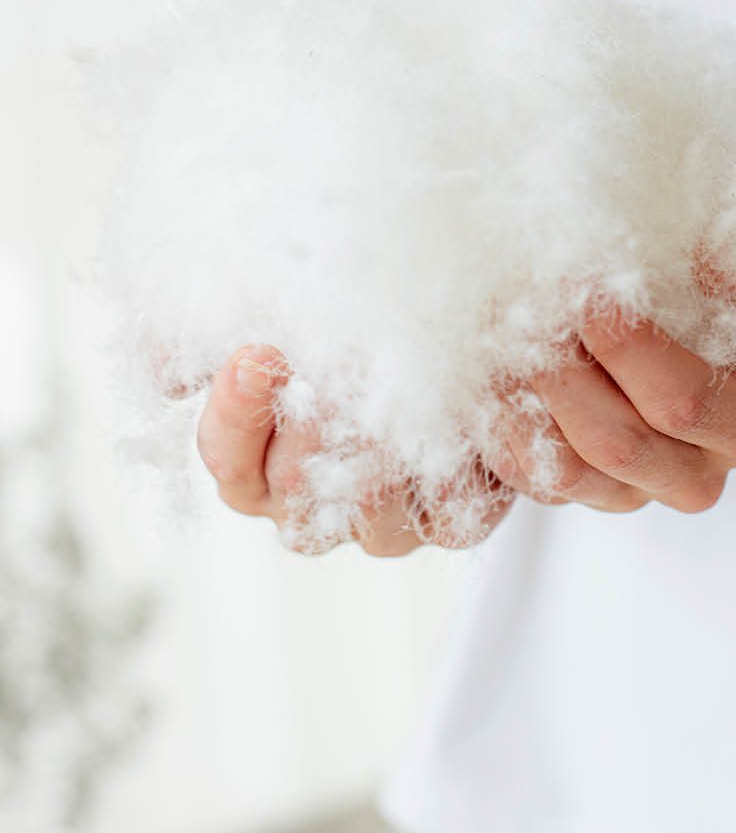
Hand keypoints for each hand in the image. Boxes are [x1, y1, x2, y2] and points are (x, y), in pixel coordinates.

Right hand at [194, 346, 512, 555]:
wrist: (472, 325)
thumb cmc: (365, 316)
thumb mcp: (283, 311)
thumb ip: (211, 340)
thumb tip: (166, 374)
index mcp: (258, 463)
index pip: (229, 459)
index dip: (237, 413)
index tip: (254, 353)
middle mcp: (315, 505)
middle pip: (295, 490)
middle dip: (311, 423)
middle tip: (333, 365)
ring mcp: (382, 521)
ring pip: (368, 513)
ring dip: (380, 445)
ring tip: (395, 385)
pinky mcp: (453, 522)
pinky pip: (445, 517)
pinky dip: (448, 468)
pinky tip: (456, 417)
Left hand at [489, 310, 735, 514]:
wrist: (702, 339)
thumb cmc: (728, 297)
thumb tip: (705, 258)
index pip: (685, 402)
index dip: (631, 350)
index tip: (587, 293)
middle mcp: (695, 477)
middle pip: (616, 442)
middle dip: (563, 372)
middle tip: (528, 310)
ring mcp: (635, 492)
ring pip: (564, 469)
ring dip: (522, 400)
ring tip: (500, 333)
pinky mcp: (584, 494)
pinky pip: (530, 477)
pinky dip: (502, 425)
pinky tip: (492, 367)